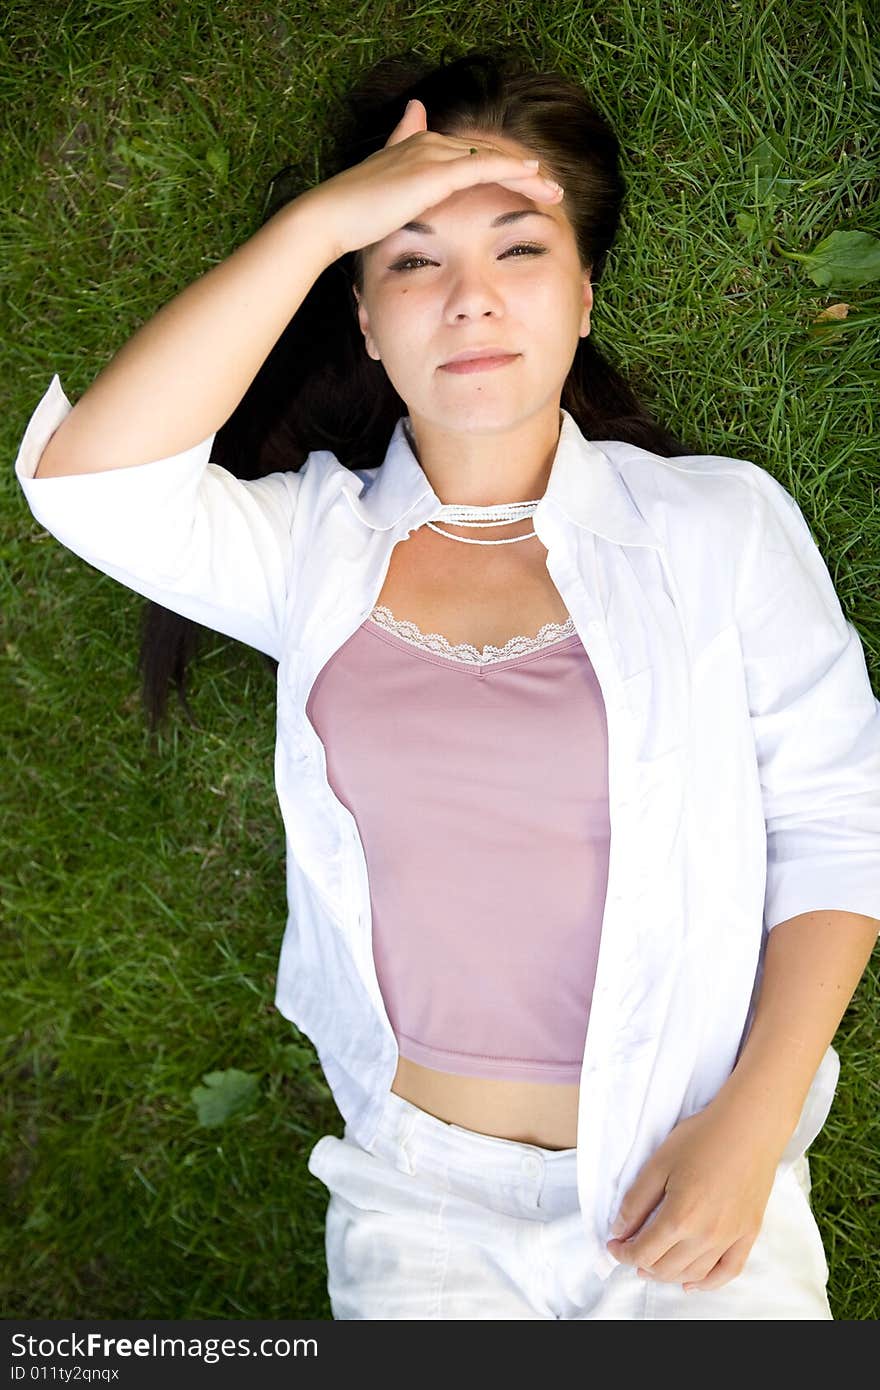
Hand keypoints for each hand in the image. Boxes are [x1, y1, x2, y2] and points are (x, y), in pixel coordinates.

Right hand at [305, 97, 562, 261]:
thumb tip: (409, 142)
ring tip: (554, 190)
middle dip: (520, 172)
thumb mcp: (382, 197)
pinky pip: (485, 168)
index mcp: (416, 150)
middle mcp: (426, 143)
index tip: (524, 183)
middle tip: (550, 188)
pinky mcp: (434, 172)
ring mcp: (430, 154)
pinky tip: (535, 179)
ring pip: (492, 159)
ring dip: (526, 174)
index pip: (468, 156)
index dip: (498, 169)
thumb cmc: (352, 217)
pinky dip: (513, 172)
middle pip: (486, 155)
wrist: (330, 218)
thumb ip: (399, 179)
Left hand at [604, 1099, 784, 1291]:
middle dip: (641, 1264)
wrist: (748, 1126)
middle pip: (665, 1268)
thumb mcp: (659, 1164)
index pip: (643, 1251)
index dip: (622, 1252)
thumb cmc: (702, 1138)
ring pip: (692, 1274)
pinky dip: (707, 1283)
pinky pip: (727, 1272)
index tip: (614, 1245)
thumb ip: (636, 1201)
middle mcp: (706, 1236)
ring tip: (653, 1264)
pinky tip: (691, 1283)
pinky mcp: (747, 1234)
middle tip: (630, 1251)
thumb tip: (620, 1230)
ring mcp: (730, 1238)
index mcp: (680, 1217)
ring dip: (668, 1275)